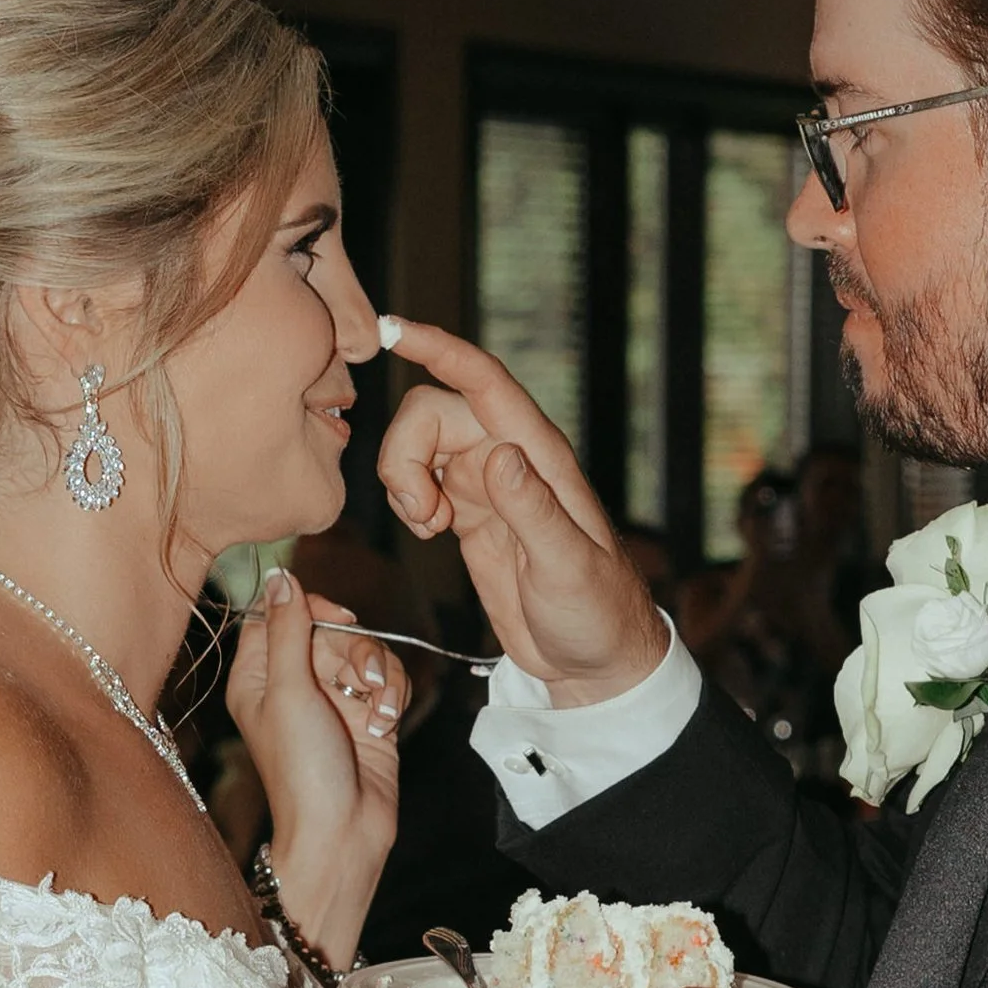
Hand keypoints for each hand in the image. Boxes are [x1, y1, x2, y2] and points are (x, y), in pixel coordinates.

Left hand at [227, 570, 405, 967]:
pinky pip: (388, 677)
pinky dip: (393, 695)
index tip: (332, 615)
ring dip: (379, 674)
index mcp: (258, 676)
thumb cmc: (303, 770)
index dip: (308, 606)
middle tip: (356, 680)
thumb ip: (287, 629)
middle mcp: (293, 684)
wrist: (344, 832)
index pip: (277, 613)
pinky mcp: (368, 714)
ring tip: (376, 710)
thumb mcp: (288, 691)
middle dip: (353, 648)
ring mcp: (333, 699)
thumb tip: (281, 575)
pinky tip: (386, 723)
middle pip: (330, 627)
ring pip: (365, 649)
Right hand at [376, 316, 662, 704]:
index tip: (392, 329)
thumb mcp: (567, 567)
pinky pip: (420, 479)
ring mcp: (488, 482)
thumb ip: (534, 512)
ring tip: (427, 529)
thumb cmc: (596, 613)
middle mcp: (511, 457)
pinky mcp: (469, 511)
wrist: (592, 659)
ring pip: (420, 444)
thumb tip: (500, 457)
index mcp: (540, 456)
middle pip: (434, 412)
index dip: (439, 350)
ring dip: (403, 479)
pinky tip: (430, 534)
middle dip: (405, 452)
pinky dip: (409, 500)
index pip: (484, 383)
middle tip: (420, 514)